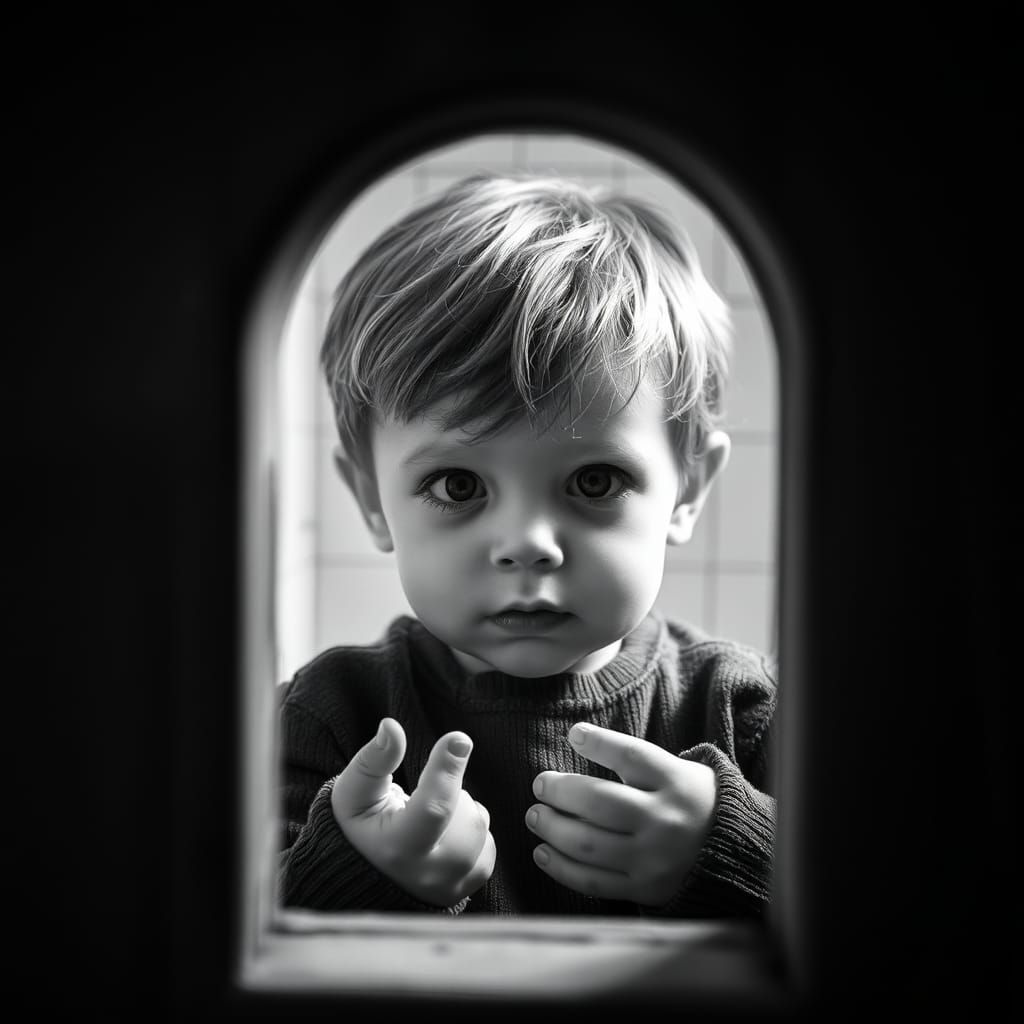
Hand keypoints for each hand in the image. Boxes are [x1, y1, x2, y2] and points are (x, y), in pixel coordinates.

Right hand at [331, 717, 495, 907]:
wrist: (361, 878)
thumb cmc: (359, 826)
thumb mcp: (353, 791)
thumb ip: (374, 760)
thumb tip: (391, 728)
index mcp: (397, 849)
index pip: (434, 808)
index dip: (447, 770)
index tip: (458, 739)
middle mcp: (429, 874)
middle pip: (467, 814)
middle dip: (449, 793)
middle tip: (418, 804)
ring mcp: (450, 886)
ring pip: (479, 826)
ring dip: (462, 812)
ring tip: (430, 822)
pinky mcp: (467, 889)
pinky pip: (489, 845)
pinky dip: (473, 833)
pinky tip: (445, 836)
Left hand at [527, 722, 716, 906]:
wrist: (735, 853)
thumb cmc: (692, 801)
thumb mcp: (680, 770)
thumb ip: (637, 760)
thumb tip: (579, 738)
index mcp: (676, 782)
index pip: (632, 756)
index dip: (599, 743)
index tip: (574, 734)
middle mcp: (666, 820)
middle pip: (600, 801)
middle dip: (560, 791)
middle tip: (540, 784)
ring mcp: (655, 858)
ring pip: (589, 843)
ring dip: (552, 828)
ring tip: (536, 816)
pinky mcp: (645, 889)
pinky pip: (594, 881)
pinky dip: (561, 868)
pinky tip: (543, 852)